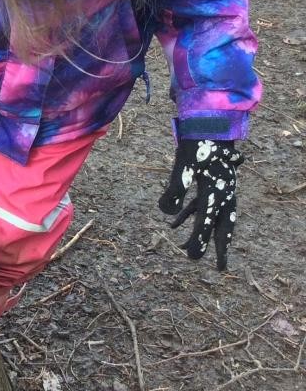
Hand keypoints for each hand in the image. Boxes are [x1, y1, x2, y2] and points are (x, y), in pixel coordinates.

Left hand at [158, 139, 241, 270]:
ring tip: (187, 250)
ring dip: (201, 233)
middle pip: (222, 225)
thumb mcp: (182, 166)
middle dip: (217, 246)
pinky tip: (173, 225)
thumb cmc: (196, 144)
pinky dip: (190, 215)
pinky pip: (203, 204)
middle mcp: (223, 193)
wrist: (209, 122)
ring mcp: (220, 188)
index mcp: (217, 191)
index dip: (200, 241)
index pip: (207, 222)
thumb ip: (175, 190)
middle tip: (220, 268)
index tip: (194, 258)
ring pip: (213, 216)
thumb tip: (166, 213)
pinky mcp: (211, 183)